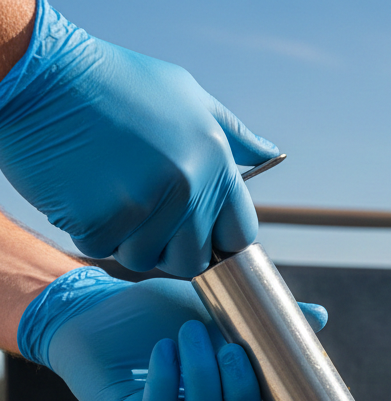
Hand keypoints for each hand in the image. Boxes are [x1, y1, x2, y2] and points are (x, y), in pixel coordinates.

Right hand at [0, 1, 275, 276]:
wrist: (40, 72)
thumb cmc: (116, 82)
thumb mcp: (186, 96)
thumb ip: (232, 136)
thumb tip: (271, 155)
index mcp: (217, 163)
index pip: (239, 236)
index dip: (216, 241)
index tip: (196, 232)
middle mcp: (189, 186)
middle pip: (191, 260)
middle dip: (167, 247)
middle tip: (140, 210)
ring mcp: (145, 203)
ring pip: (144, 259)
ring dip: (124, 238)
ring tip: (109, 191)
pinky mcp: (101, 216)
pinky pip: (102, 248)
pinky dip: (89, 229)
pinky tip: (82, 190)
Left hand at [18, 267, 328, 400]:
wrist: (93, 308)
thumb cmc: (157, 314)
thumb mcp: (217, 312)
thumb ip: (265, 321)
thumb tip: (319, 317)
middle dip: (241, 389)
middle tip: (231, 347)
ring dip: (201, 376)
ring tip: (189, 333)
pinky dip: (166, 381)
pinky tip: (163, 350)